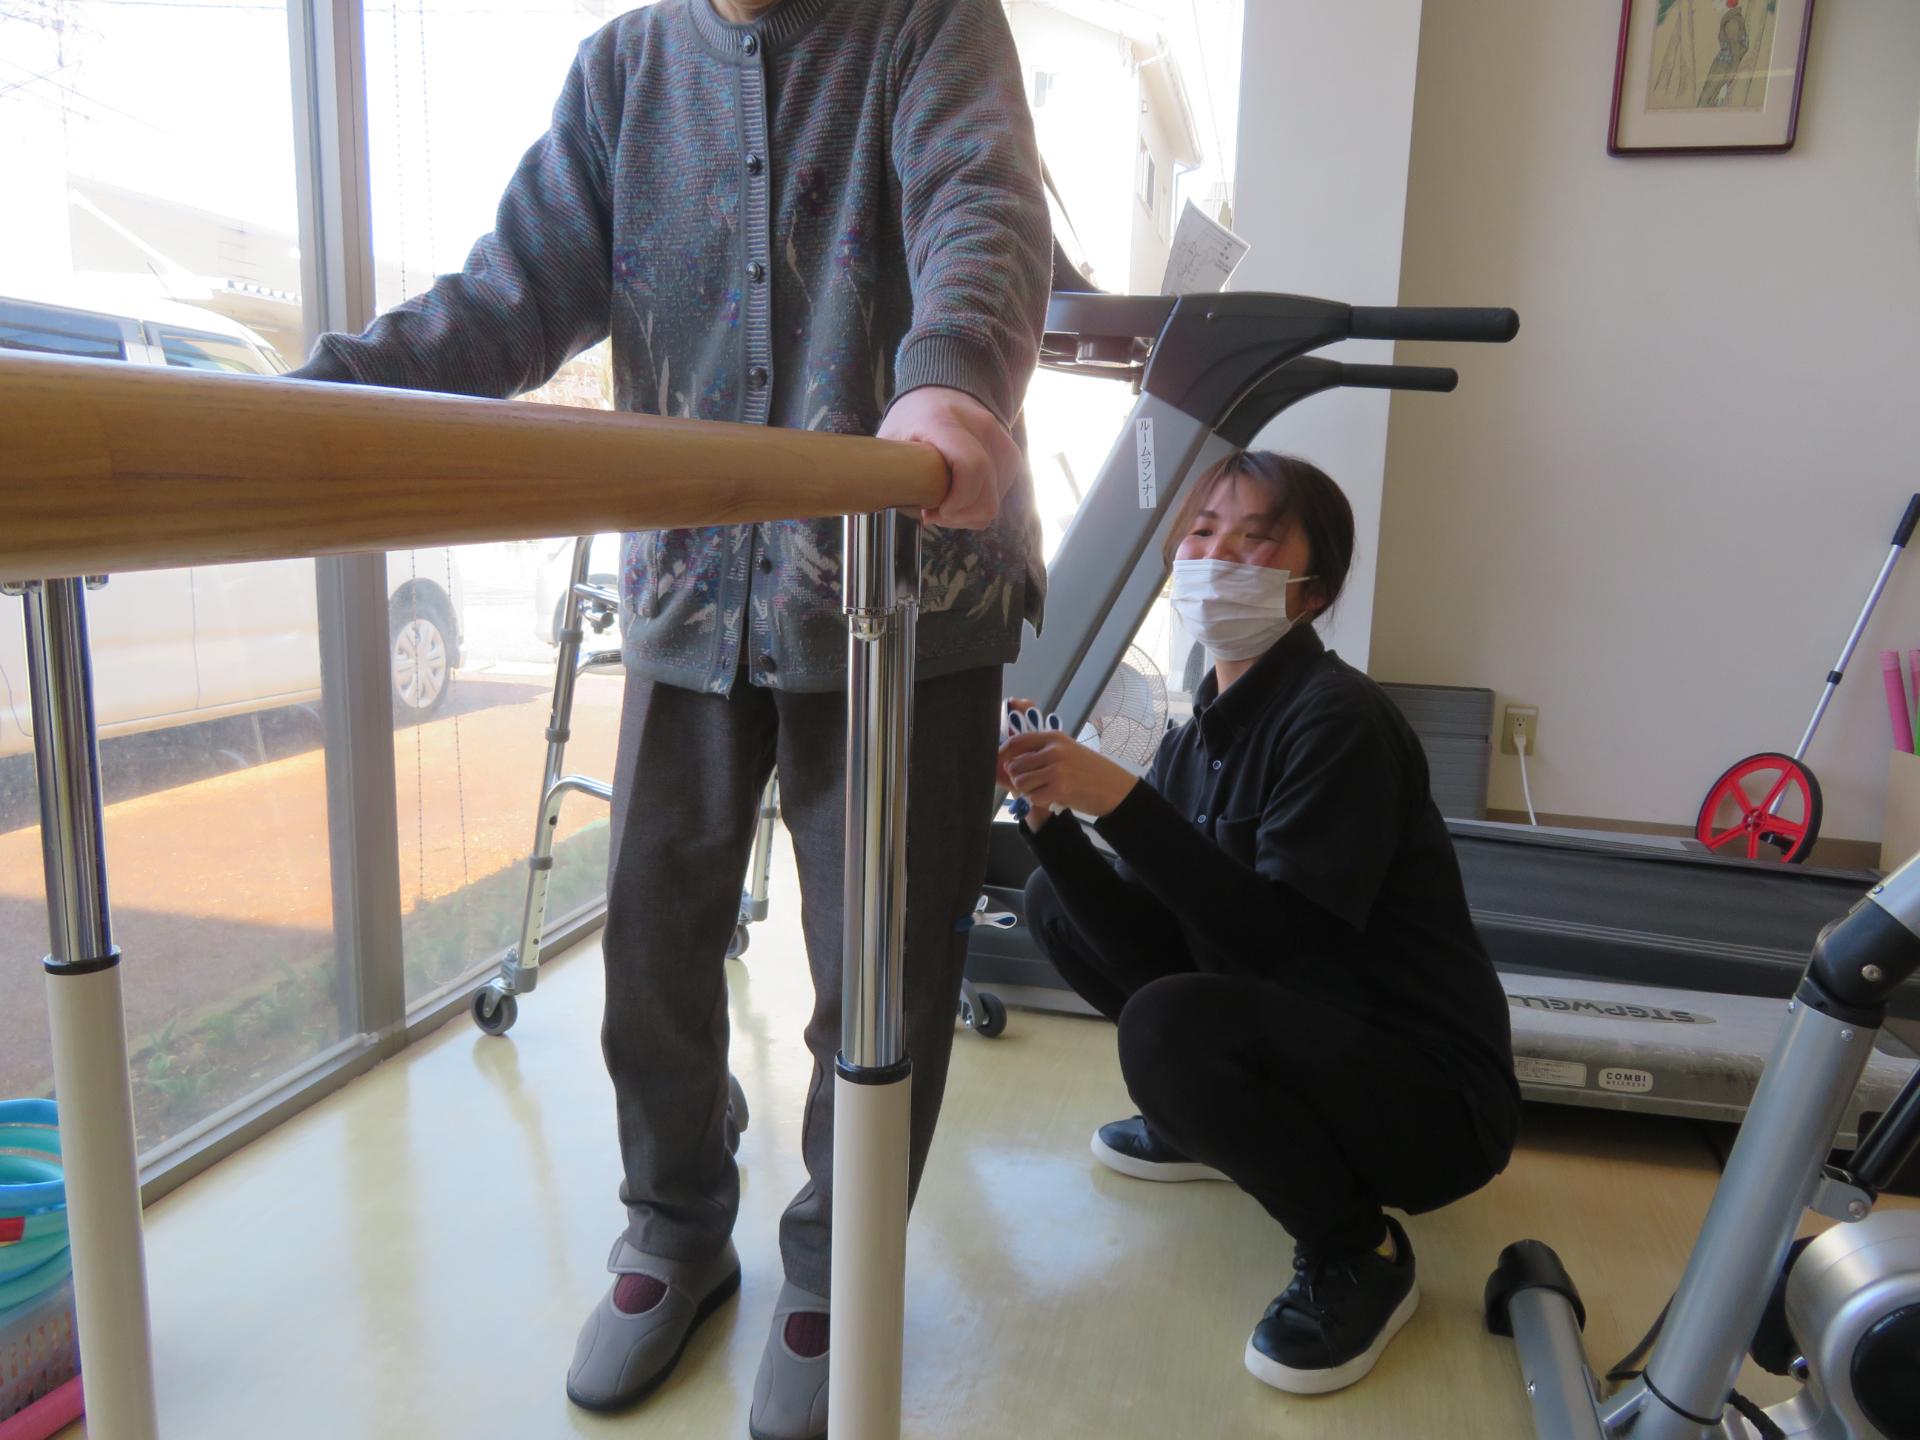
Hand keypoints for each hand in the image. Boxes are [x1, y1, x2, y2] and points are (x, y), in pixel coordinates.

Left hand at [878, 385, 1021, 529]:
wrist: (941, 392)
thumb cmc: (911, 420)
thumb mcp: (890, 440)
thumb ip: (893, 472)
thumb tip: (907, 512)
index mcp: (945, 421)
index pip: (972, 466)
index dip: (958, 502)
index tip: (933, 512)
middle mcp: (982, 427)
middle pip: (987, 495)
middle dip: (958, 517)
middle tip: (932, 514)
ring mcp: (1001, 441)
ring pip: (994, 501)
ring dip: (968, 513)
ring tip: (944, 504)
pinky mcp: (1011, 455)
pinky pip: (998, 496)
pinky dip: (978, 505)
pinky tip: (958, 496)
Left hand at [999, 728, 1138, 822]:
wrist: (1113, 787)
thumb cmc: (1088, 770)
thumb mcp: (1066, 751)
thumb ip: (1040, 753)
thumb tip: (1006, 764)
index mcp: (1054, 737)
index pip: (1017, 742)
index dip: (1002, 754)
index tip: (999, 763)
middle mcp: (1054, 751)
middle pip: (1015, 766)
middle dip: (1017, 778)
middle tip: (1031, 783)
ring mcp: (1057, 770)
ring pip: (1021, 782)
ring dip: (1027, 790)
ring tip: (1042, 789)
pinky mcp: (1060, 789)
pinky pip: (1032, 797)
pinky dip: (1037, 800)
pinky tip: (1050, 796)